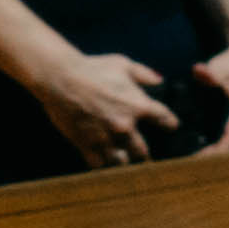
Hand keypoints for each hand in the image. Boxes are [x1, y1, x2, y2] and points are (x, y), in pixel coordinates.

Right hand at [29, 47, 180, 168]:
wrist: (59, 77)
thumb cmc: (91, 68)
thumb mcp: (122, 64)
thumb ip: (144, 74)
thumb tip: (160, 81)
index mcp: (139, 106)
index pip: (166, 120)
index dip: (169, 124)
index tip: (169, 126)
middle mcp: (125, 125)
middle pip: (142, 151)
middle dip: (142, 152)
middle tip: (141, 152)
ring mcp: (105, 137)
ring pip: (120, 161)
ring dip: (121, 159)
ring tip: (120, 157)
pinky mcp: (85, 143)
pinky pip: (98, 163)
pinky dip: (100, 162)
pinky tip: (100, 158)